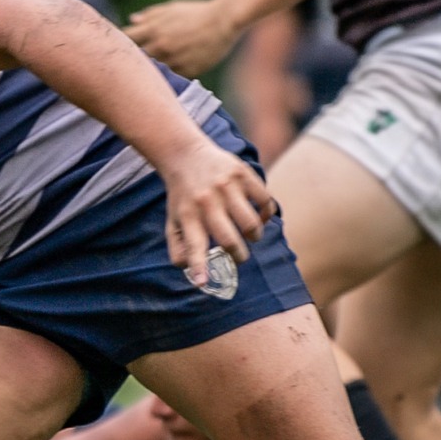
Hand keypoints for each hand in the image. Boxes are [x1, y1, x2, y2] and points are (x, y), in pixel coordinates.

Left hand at [126, 0, 240, 77]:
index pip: (125, 40)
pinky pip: (171, 79)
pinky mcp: (186, 72)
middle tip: (134, 63)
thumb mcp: (170, 9)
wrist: (224, 21)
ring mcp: (173, 61)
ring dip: (151, 72)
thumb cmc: (196, 13)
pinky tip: (170, 75)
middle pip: (135, 60)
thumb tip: (132, 21)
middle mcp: (160, 47)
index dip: (122, 43)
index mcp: (152, 30)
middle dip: (134, 60)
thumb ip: (149, 16)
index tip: (124, 45)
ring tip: (153, 71)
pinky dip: (169, 77)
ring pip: (153, 73)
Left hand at [158, 137, 273, 286]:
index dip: (199, 266)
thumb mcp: (173, 221)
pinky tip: (260, 215)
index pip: (192, 246)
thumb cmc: (182, 197)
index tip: (202, 283)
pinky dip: (267, 213)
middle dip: (239, 255)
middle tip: (240, 256)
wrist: (186, 156)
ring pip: (251, 224)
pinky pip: (265, 201)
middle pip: (229, 240)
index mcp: (187, 216)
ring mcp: (226, 186)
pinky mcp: (243, 174)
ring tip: (250, 235)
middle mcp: (206, 202)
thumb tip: (192, 275)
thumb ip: (179, 249)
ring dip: (255, 236)